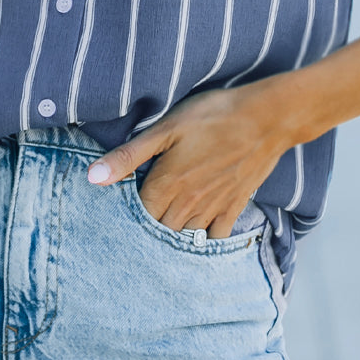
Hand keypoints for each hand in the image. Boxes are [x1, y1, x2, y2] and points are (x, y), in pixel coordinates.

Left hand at [86, 80, 291, 237]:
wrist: (267, 118)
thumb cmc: (213, 116)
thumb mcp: (165, 128)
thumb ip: (129, 156)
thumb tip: (92, 178)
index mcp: (166, 185)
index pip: (136, 217)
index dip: (123, 221)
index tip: (112, 222)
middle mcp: (188, 203)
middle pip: (158, 232)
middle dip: (144, 234)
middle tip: (131, 236)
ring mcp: (213, 208)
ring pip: (184, 238)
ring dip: (170, 241)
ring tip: (158, 241)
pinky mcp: (234, 206)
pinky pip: (215, 238)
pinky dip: (203, 244)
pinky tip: (196, 241)